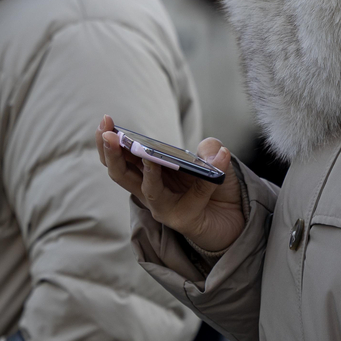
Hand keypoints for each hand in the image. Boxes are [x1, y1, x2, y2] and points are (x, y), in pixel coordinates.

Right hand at [96, 115, 244, 252]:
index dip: (111, 140)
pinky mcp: (183, 219)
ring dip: (147, 168)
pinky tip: (217, 165)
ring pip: (147, 189)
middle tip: (108, 134)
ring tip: (145, 150)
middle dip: (112, 153)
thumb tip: (215, 151)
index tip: (105, 121)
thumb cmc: (216, 186)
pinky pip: (192, 198)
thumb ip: (209, 149)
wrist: (234, 216)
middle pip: (120, 173)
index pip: (122, 155)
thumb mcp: (212, 158)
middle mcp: (150, 189)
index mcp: (148, 170)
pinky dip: (204, 184)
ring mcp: (163, 206)